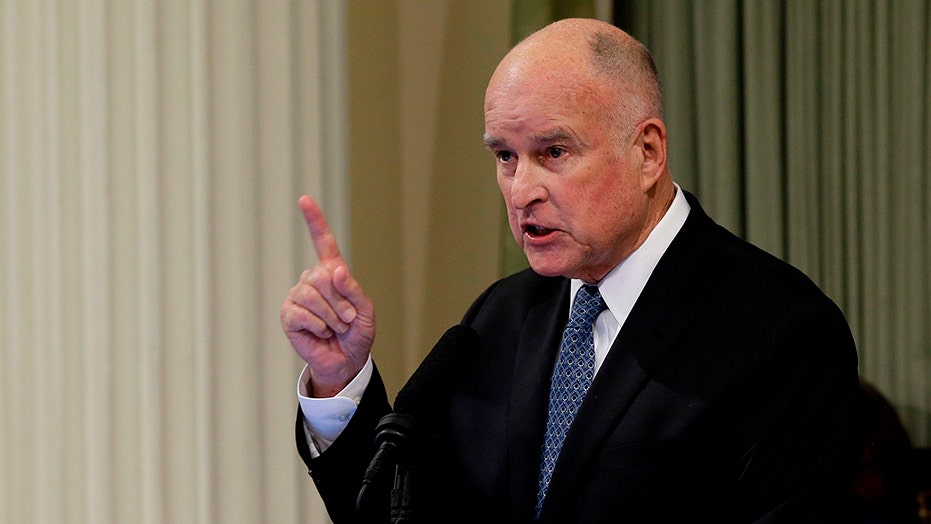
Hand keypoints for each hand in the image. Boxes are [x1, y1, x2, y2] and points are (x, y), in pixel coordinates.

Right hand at [280, 196, 375, 396]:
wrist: (346, 360)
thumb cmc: (357, 334)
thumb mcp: (366, 311)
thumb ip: (354, 290)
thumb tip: (336, 270)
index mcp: (332, 273)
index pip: (323, 242)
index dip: (314, 220)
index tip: (304, 199)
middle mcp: (312, 280)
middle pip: (321, 276)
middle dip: (340, 301)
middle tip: (347, 320)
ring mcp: (298, 296)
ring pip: (311, 295)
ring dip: (331, 316)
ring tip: (336, 328)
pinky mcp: (288, 315)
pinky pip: (301, 313)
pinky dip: (318, 326)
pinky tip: (321, 333)